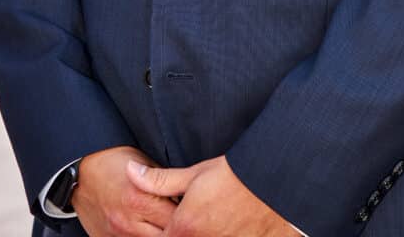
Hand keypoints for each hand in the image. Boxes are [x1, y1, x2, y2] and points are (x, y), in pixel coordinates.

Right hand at [73, 145, 178, 236]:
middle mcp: (128, 222)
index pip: (176, 216)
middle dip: (177, 227)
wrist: (80, 173)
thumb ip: (163, 182)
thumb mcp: (144, 162)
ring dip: (162, 234)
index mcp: (140, 198)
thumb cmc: (114, 162)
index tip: (194, 207)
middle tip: (185, 219)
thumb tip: (185, 191)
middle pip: (166, 235)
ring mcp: (118, 235)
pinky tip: (150, 228)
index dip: (187, 212)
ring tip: (167, 223)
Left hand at [127, 155, 295, 236]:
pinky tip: (223, 227)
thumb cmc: (232, 176)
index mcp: (184, 229)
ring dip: (200, 233)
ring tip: (212, 220)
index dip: (159, 230)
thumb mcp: (194, 174)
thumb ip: (159, 180)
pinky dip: (220, 236)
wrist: (272, 183)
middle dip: (181, 231)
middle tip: (195, 217)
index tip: (165, 221)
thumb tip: (130, 173)